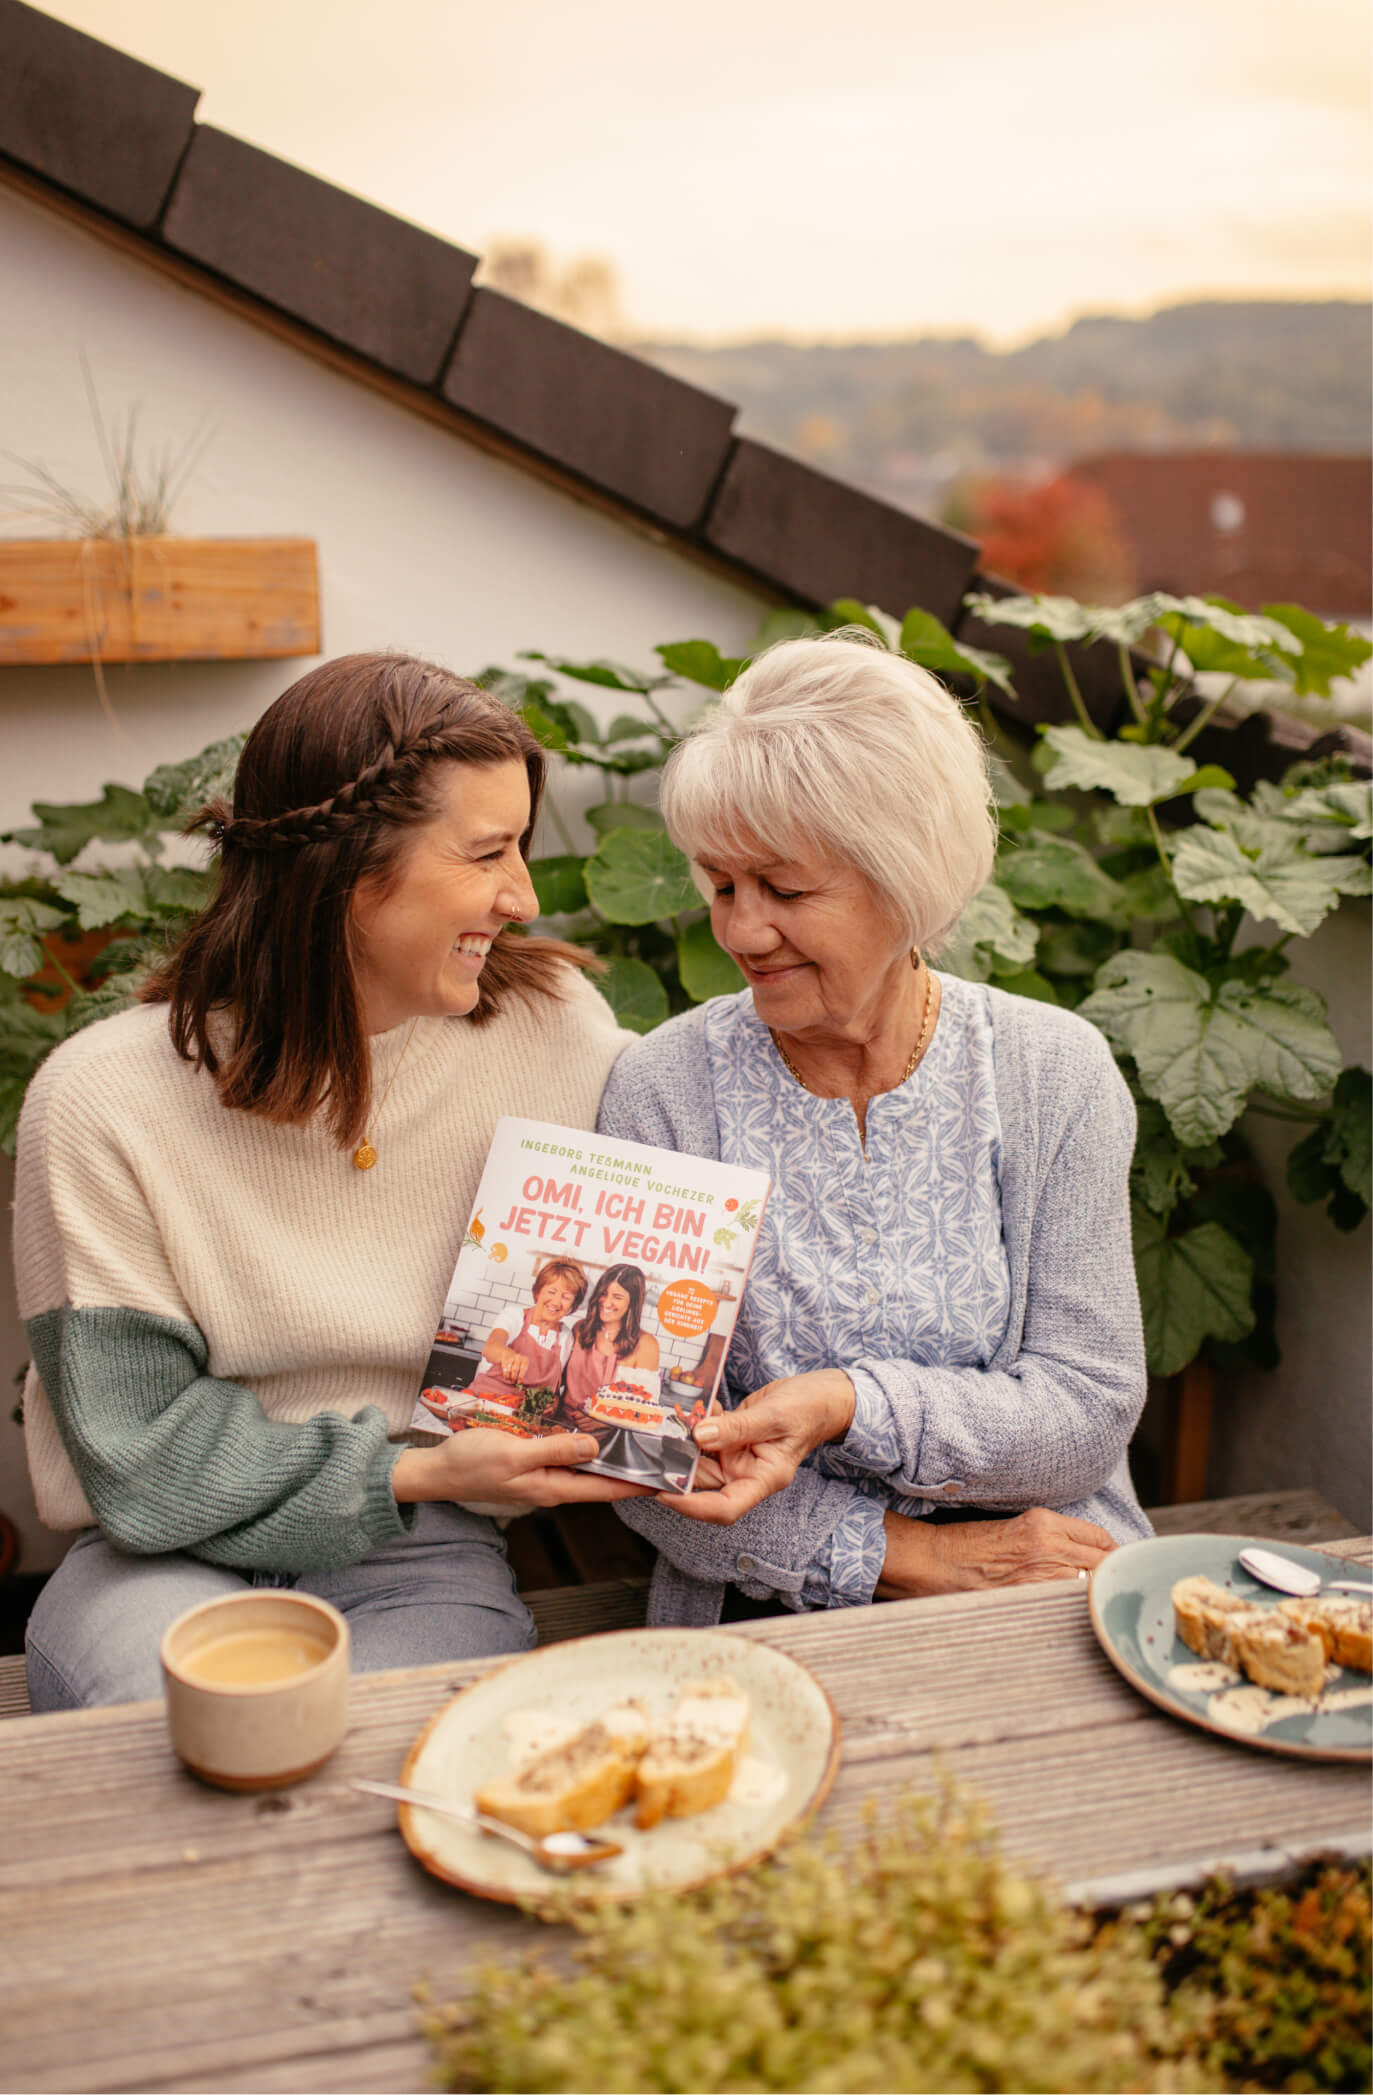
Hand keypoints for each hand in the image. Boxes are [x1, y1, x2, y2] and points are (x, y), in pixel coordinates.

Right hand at [392, 1430, 653, 1508]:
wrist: (438, 1470)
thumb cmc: (472, 1463)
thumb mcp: (515, 1454)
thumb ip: (555, 1450)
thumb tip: (595, 1447)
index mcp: (553, 1488)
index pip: (607, 1490)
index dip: (639, 1484)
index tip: (668, 1478)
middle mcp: (553, 1485)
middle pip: (602, 1480)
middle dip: (632, 1469)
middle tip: (662, 1452)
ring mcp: (543, 1476)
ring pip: (586, 1467)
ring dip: (611, 1456)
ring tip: (641, 1441)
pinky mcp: (533, 1464)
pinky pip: (567, 1457)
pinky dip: (586, 1447)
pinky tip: (596, 1433)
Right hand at [496, 1347, 528, 1384]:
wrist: (509, 1354)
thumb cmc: (518, 1363)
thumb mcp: (523, 1365)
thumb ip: (522, 1373)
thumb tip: (520, 1383)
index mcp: (525, 1359)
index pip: (523, 1368)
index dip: (521, 1376)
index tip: (519, 1382)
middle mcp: (518, 1357)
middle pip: (515, 1369)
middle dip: (514, 1377)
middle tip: (513, 1381)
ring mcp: (511, 1358)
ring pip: (509, 1369)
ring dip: (509, 1376)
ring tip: (510, 1379)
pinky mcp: (505, 1359)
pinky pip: (504, 1368)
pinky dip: (505, 1374)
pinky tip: (506, 1377)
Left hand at [662, 1370, 855, 1524]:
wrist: (820, 1395)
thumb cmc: (809, 1408)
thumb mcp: (775, 1415)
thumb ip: (738, 1427)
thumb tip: (699, 1434)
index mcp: (763, 1478)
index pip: (725, 1507)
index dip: (693, 1507)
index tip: (665, 1493)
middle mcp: (746, 1472)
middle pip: (702, 1484)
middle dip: (672, 1471)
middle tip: (643, 1456)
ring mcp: (735, 1456)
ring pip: (696, 1459)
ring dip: (676, 1444)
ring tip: (657, 1427)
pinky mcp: (729, 1438)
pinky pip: (702, 1436)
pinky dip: (691, 1423)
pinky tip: (686, 1406)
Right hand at [876, 1506, 1114, 1598]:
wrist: (938, 1562)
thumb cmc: (971, 1545)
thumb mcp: (1018, 1528)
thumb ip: (1054, 1539)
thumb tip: (1089, 1558)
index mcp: (1045, 1521)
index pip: (1100, 1538)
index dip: (1113, 1554)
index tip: (1116, 1564)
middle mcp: (1050, 1544)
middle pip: (1105, 1563)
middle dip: (1112, 1577)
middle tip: (1113, 1588)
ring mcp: (1043, 1573)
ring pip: (1092, 1587)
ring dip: (1097, 1595)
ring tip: (1096, 1605)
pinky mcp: (1032, 1595)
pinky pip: (1069, 1604)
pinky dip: (1075, 1609)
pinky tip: (1073, 1614)